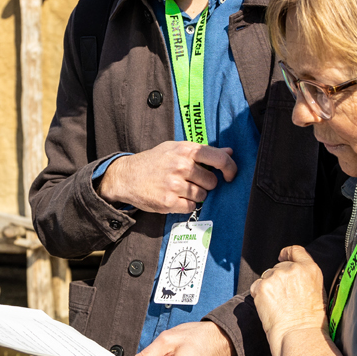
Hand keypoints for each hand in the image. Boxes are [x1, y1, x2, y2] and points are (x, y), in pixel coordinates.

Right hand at [99, 142, 236, 213]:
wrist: (127, 176)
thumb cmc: (154, 161)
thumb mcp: (176, 148)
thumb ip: (203, 151)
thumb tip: (230, 152)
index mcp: (185, 150)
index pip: (219, 158)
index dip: (230, 168)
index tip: (230, 175)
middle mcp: (181, 166)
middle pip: (212, 181)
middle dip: (205, 183)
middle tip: (191, 181)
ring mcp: (174, 185)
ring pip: (202, 196)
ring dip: (195, 195)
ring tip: (180, 188)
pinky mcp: (168, 202)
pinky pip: (191, 207)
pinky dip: (186, 204)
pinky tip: (174, 197)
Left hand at [249, 245, 328, 344]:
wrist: (299, 334)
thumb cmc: (311, 321)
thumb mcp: (318, 292)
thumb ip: (305, 278)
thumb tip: (294, 275)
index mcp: (310, 269)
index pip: (296, 251)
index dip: (287, 253)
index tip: (282, 256)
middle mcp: (293, 269)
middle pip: (278, 267)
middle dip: (278, 279)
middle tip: (283, 299)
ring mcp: (276, 276)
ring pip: (266, 277)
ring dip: (268, 288)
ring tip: (278, 306)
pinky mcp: (262, 286)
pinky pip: (256, 287)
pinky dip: (259, 296)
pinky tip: (269, 307)